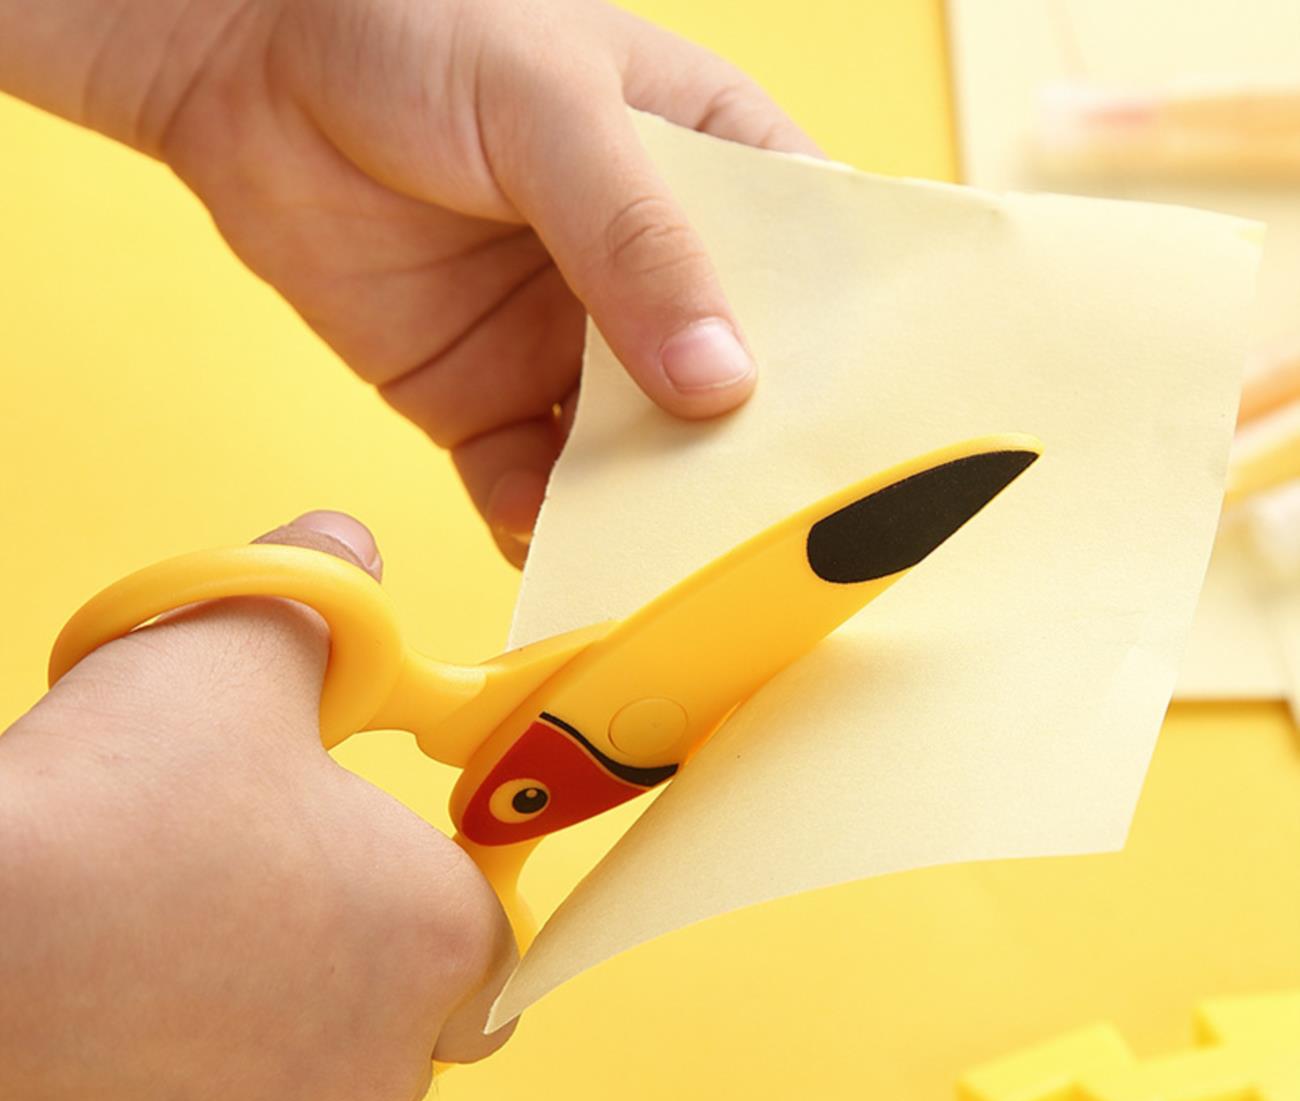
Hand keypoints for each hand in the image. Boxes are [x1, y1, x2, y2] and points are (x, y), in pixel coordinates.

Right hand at [0, 512, 513, 1100]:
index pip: (503, 950)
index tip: (396, 886)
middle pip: (421, 1066)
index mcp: (431, 939)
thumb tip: (346, 542)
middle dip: (374, 1024)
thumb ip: (314, 597)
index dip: (457, 911)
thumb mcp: (235, 652)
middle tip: (290, 964)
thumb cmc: (118, 791)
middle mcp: (373, 1071)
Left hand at [149, 0, 818, 562]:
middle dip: (739, 464)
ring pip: (631, 456)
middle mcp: (651, 277)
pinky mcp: (484, 399)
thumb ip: (635, 240)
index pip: (804, 279)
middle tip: (771, 539)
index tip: (867, 445)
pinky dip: (541, 526)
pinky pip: (526, 483)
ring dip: (645, 513)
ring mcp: (568, 349)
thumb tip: (721, 384)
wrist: (244, 59)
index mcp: (710, 173)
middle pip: (725, 392)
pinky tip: (558, 554)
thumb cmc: (415, 26)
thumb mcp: (549, 106)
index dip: (838, 362)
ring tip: (669, 571)